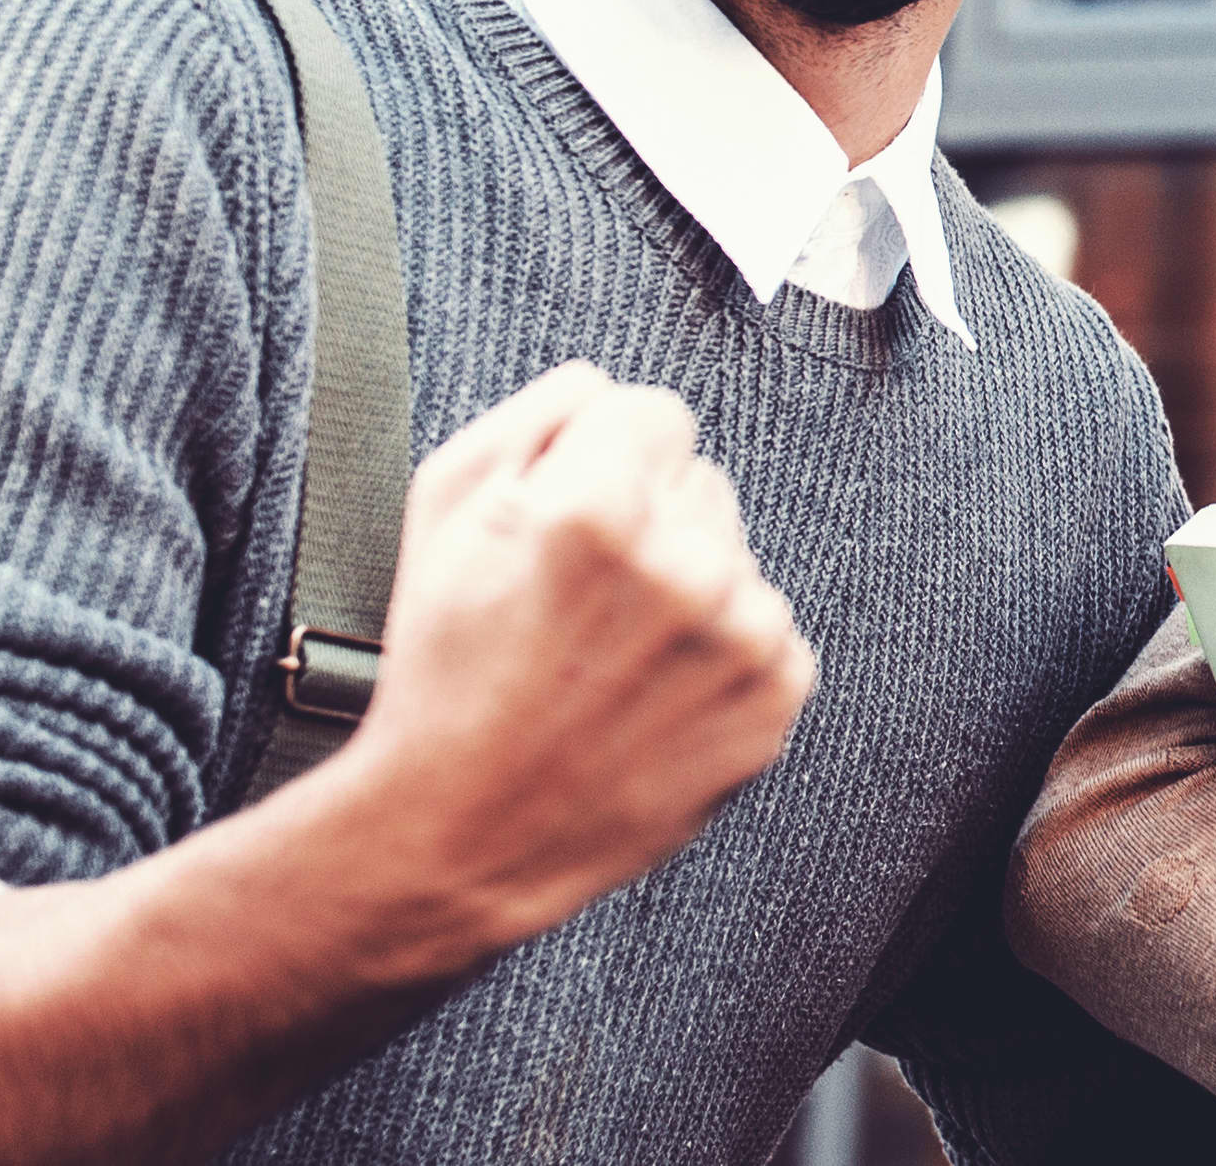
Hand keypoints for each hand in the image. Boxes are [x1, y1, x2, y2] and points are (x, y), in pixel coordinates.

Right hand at [304, 360, 817, 954]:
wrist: (461, 832)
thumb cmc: (443, 667)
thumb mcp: (440, 508)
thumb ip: (534, 414)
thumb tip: (605, 382)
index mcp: (598, 504)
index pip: (652, 411)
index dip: (598, 463)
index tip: (566, 521)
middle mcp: (686, 563)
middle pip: (700, 482)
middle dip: (647, 522)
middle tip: (579, 604)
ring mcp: (741, 637)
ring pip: (735, 557)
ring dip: (688, 590)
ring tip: (609, 658)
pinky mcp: (775, 700)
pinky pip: (769, 630)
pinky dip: (720, 656)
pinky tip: (650, 697)